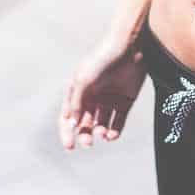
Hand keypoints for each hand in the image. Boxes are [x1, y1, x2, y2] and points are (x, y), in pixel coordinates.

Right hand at [59, 34, 147, 149]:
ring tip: (102, 133)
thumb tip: (71, 123)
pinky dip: (115, 132)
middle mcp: (92, 97)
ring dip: (100, 132)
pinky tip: (112, 135)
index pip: (68, 117)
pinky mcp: (125, 101)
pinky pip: (118, 122)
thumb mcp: (83, 80)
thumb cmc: (101, 60)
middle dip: (85, 135)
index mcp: (77, 92)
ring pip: (101, 125)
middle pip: (85, 123)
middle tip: (88, 143)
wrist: (128, 47)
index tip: (69, 147)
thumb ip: (75, 102)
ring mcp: (108, 100)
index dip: (67, 133)